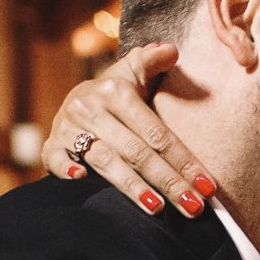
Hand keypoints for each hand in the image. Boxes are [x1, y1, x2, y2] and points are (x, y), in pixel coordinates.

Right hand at [42, 43, 215, 218]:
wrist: (73, 104)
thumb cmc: (115, 97)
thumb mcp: (131, 76)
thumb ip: (150, 63)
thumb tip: (171, 50)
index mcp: (114, 92)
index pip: (157, 133)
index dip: (184, 160)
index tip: (208, 186)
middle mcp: (91, 108)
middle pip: (137, 152)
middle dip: (168, 182)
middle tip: (194, 207)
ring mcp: (68, 128)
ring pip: (106, 161)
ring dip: (133, 187)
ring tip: (158, 209)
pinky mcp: (51, 145)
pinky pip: (57, 159)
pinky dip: (67, 169)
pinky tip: (83, 181)